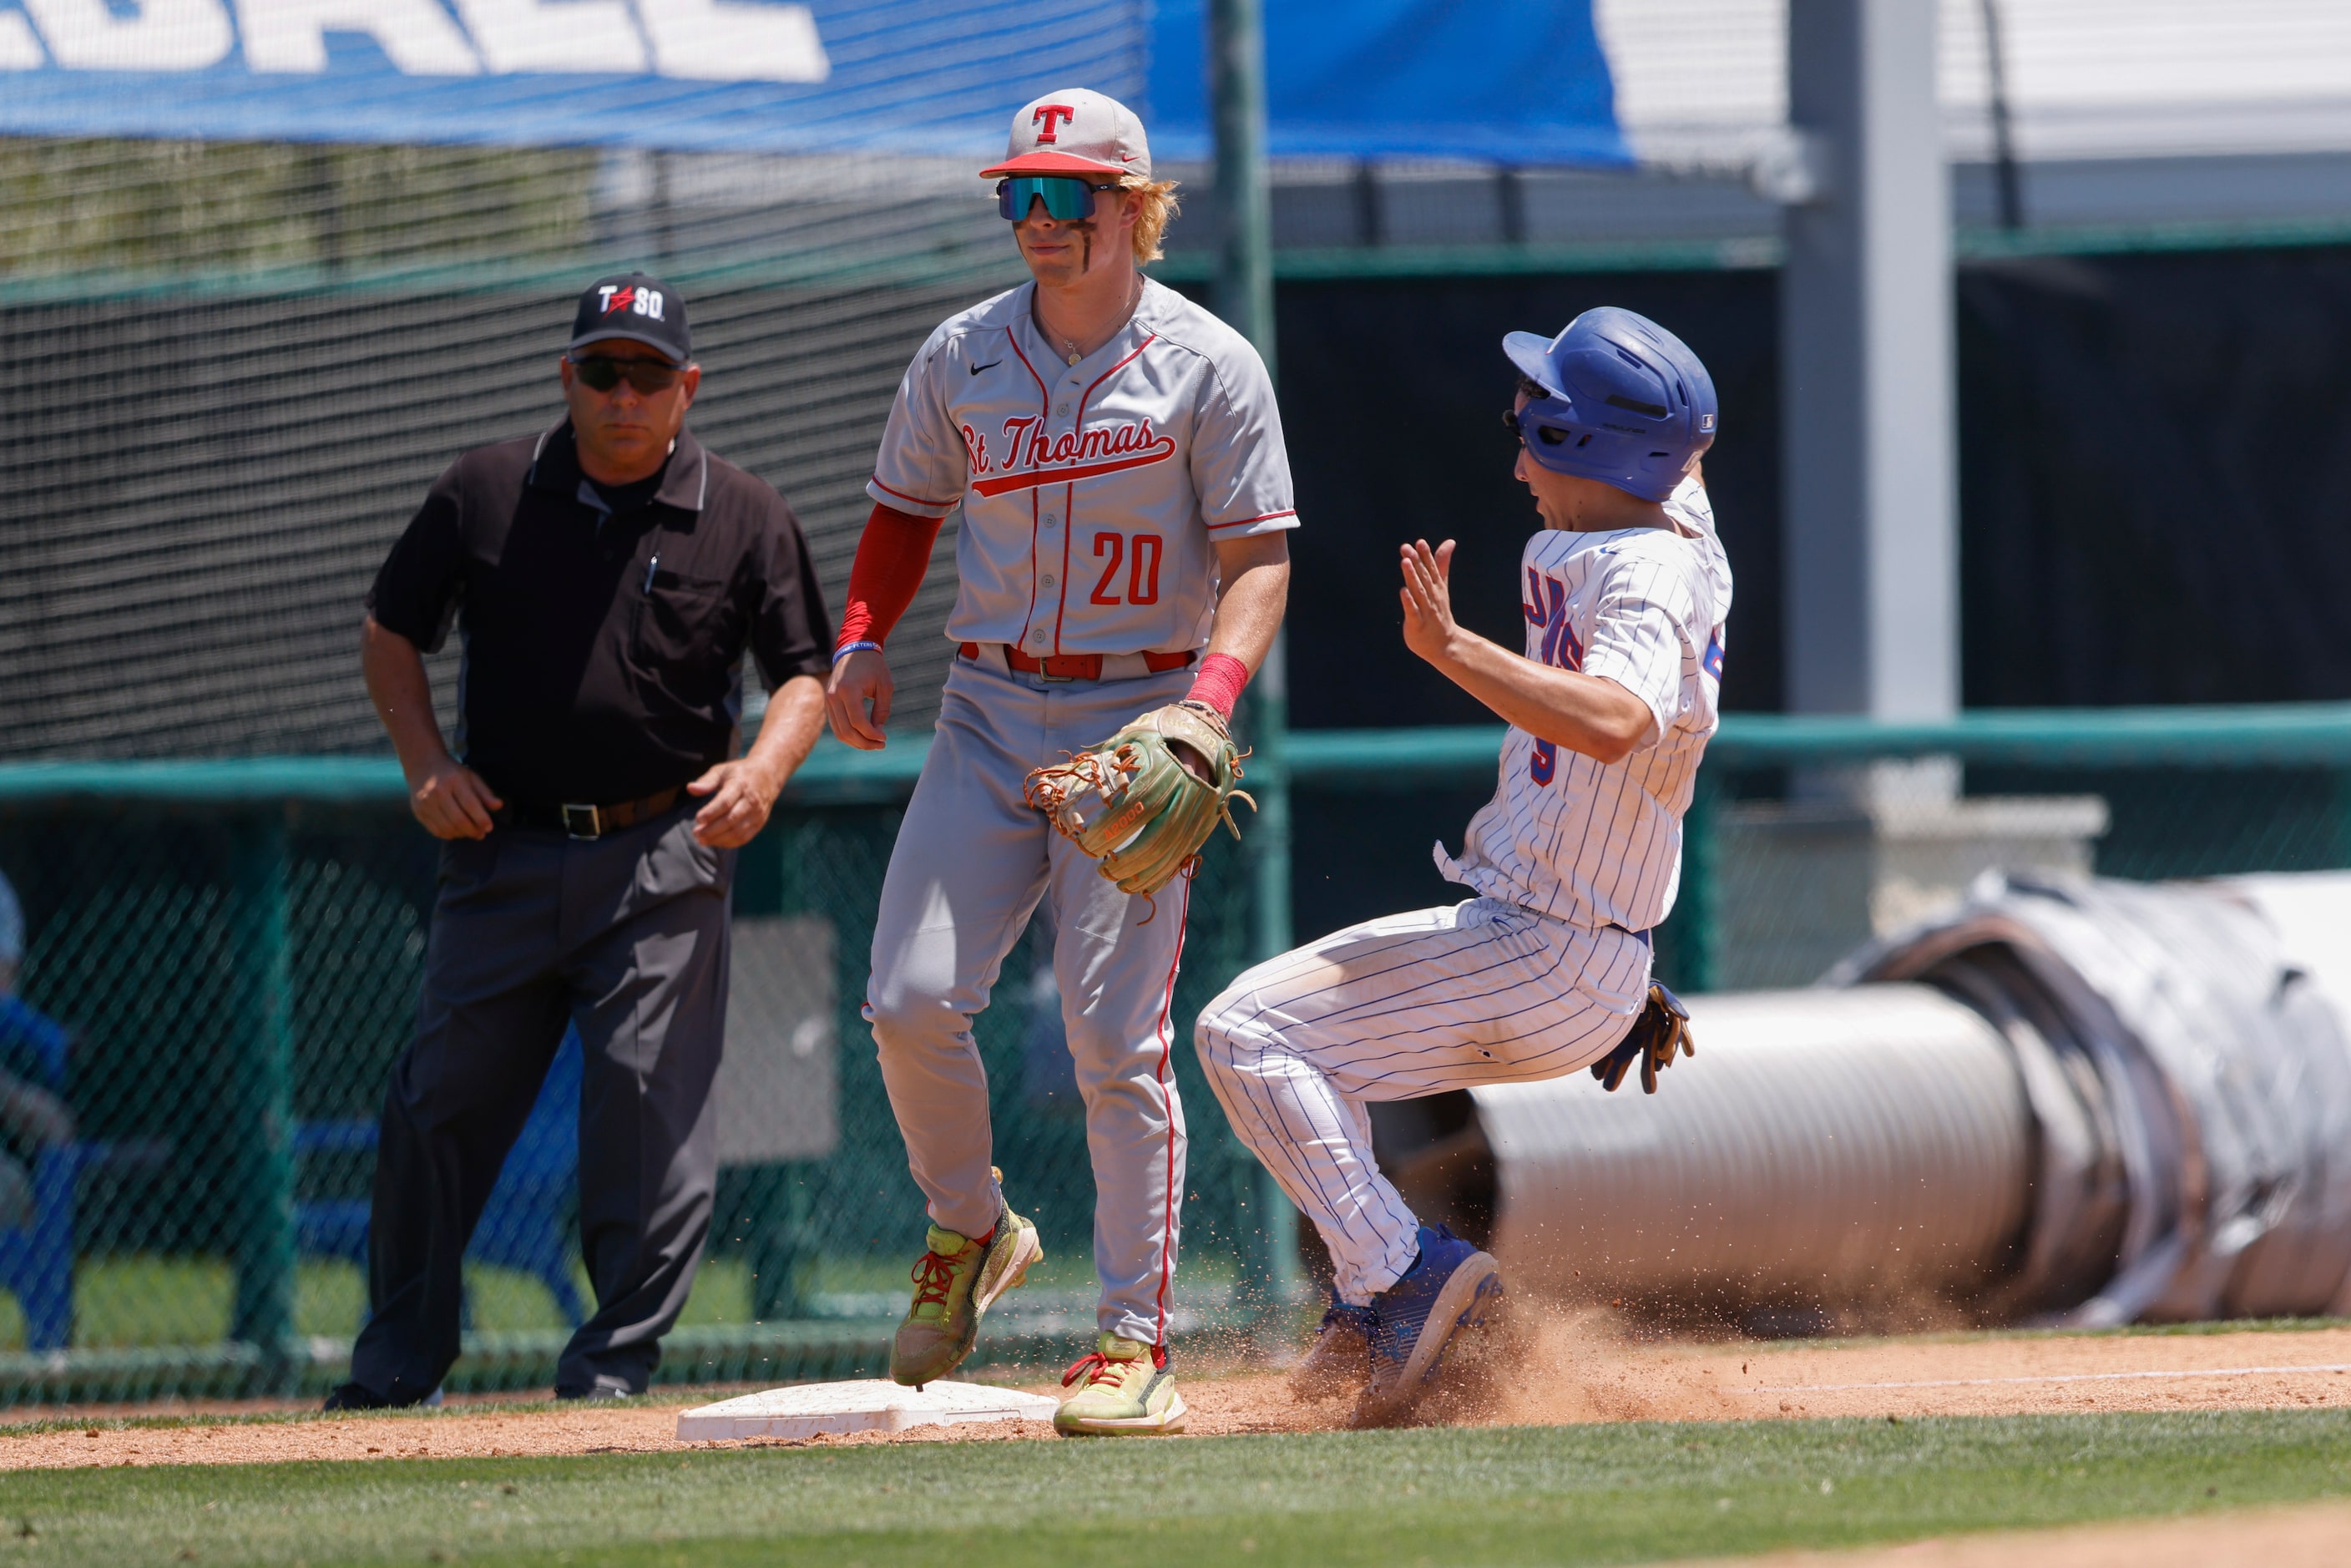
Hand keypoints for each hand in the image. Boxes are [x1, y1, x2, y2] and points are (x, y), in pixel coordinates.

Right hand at [408, 754, 501, 839]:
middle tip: (481, 834)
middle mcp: (437, 792)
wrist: (422, 766)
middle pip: (458, 819)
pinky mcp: (418, 811)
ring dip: (461, 834)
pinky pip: (435, 830)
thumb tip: (499, 806)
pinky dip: (448, 835)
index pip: (470, 804)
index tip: (489, 828)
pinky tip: (456, 832)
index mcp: (454, 781)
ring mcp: (425, 803)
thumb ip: (485, 792)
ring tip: (470, 833)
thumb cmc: (452, 772)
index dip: (481, 819)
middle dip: (472, 830)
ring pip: (446, 827)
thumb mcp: (471, 777)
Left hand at [687, 757, 781, 847]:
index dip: (711, 812)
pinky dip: (728, 843)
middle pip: (731, 819)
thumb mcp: (722, 770)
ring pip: (738, 832)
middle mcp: (751, 800)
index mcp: (740, 784)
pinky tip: (715, 841)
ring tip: (702, 839)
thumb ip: (706, 781)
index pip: (725, 802)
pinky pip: (744, 838)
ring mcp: (757, 813)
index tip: (698, 819)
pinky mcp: (760, 823)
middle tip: (696, 833)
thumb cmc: (739, 773)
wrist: (768, 776)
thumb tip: (690, 788)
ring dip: (718, 839)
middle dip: (711, 829)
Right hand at [825, 649, 892, 750]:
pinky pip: (837, 726)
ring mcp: (828, 700)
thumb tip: (878, 732)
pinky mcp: (828, 703)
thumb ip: (882, 710)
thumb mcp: (884, 687)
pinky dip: (849, 734)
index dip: (871, 734)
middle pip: (846, 731)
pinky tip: (864, 736)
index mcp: (848, 690)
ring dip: (856, 742)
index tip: (884, 738)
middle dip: (864, 743)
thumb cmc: (873, 666)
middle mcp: (834, 697)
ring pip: (839, 732)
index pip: (857, 722)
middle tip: (881, 745)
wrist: (854, 649)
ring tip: (873, 744)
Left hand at [1398, 538, 1462, 667]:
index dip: (1425, 556)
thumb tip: (1450, 541)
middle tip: (1407, 548)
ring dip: (1412, 577)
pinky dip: (1408, 601)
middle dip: (1416, 562)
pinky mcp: (1417, 624)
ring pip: (1418, 591)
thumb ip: (1441, 563)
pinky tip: (1403, 591)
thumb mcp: (1441, 586)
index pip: (1431, 569)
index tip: (1420, 542)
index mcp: (1436, 587)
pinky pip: (1412, 611)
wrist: (1445, 644)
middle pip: (1423, 577)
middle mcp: (1432, 597)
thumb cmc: (1439, 612)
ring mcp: (1425, 610)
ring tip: (1405, 562)